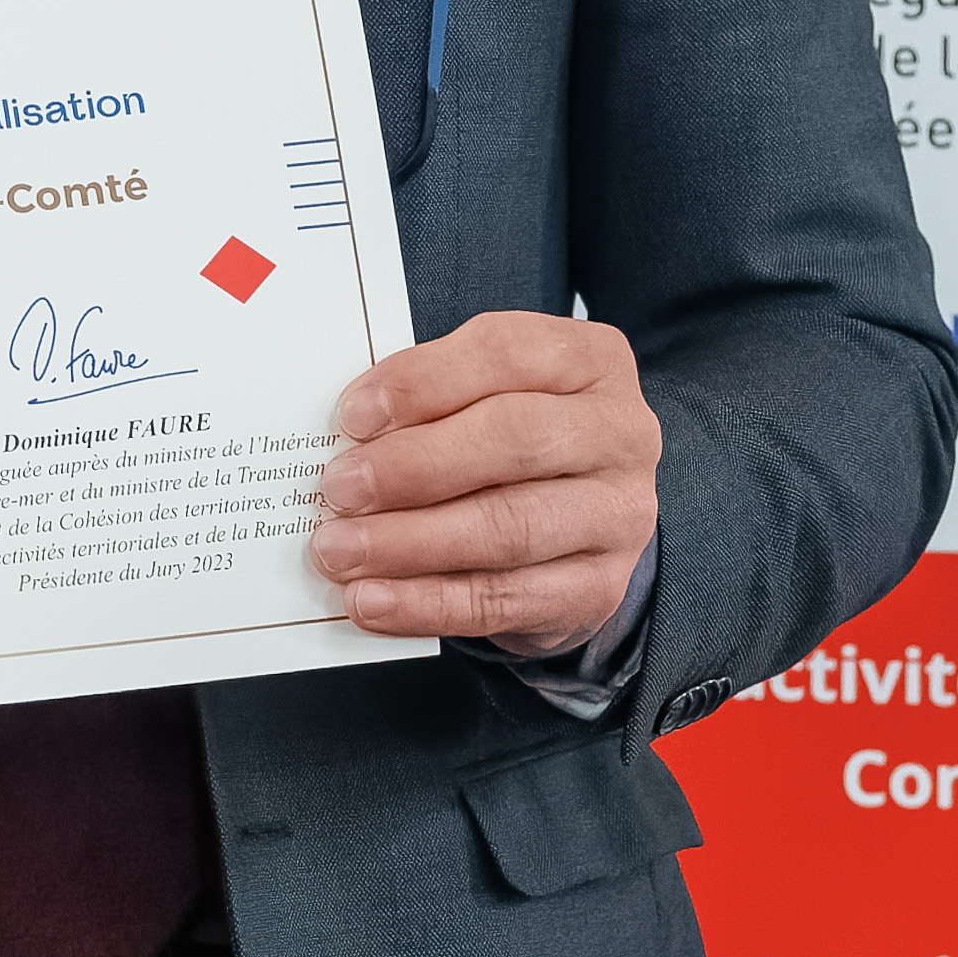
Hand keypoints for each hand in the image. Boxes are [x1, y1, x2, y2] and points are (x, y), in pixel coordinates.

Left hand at [308, 313, 658, 659]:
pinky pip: (503, 599)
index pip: (503, 354)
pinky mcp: (596, 588)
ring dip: (408, 542)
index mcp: (588, 360)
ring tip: (338, 550)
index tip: (353, 415)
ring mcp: (617, 515)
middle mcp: (619, 433)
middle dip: (411, 467)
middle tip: (338, 489)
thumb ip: (427, 400)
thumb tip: (344, 434)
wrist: (574, 531)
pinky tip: (371, 601)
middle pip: (511, 440)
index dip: (421, 383)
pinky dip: (426, 602)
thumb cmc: (505, 442)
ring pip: (507, 527)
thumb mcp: (479, 395)